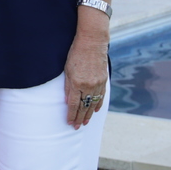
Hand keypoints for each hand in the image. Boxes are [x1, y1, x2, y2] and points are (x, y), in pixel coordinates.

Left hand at [65, 0, 110, 128]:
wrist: (92, 42)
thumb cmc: (75, 53)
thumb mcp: (67, 69)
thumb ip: (67, 86)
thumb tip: (67, 100)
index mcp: (76, 82)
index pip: (73, 104)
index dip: (71, 115)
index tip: (69, 123)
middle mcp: (88, 85)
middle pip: (83, 106)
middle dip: (79, 118)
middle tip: (76, 127)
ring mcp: (97, 83)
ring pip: (93, 103)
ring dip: (88, 114)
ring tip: (84, 122)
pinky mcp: (103, 80)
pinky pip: (101, 96)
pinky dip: (98, 104)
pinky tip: (95, 110)